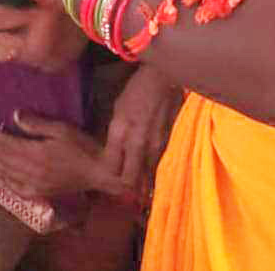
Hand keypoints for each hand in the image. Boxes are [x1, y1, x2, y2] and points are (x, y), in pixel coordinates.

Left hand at [0, 114, 122, 198]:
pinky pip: (18, 189)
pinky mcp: (42, 192)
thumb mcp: (60, 129)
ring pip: (8, 174)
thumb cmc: (81, 146)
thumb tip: (14, 115)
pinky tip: (2, 176)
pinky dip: (7, 182)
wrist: (98, 172)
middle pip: (5, 159)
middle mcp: (32, 172)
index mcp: (36, 154)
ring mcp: (37, 185)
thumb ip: (36, 123)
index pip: (7, 144)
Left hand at [100, 66, 181, 199]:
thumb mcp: (118, 109)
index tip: (106, 181)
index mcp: (120, 132)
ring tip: (138, 194)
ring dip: (141, 186)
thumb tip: (115, 153)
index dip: (107, 178)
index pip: (110, 167)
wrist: (163, 80)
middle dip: (124, 188)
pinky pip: (159, 168)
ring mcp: (154, 146)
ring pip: (146, 178)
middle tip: (122, 192)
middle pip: (128, 179)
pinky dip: (154, 175)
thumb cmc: (136, 90)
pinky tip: (152, 181)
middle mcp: (136, 143)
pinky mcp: (168, 146)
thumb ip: (116, 134)